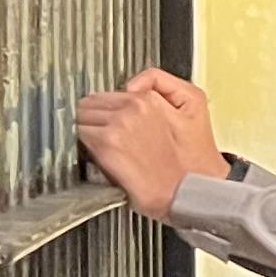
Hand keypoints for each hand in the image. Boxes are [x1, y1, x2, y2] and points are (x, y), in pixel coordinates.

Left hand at [73, 70, 228, 217]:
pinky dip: (86, 144)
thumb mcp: (195, 104)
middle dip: (98, 117)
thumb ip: (161, 83)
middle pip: (91, 102)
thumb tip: (129, 85)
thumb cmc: (194, 161)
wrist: (190, 193)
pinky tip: (103, 156)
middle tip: (111, 136)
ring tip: (108, 147)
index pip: (110, 93)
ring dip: (89, 129)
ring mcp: (116, 126)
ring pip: (82, 116)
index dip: (112, 109)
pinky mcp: (106, 145)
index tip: (117, 122)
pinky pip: (80, 134)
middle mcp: (131, 109)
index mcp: (149, 99)